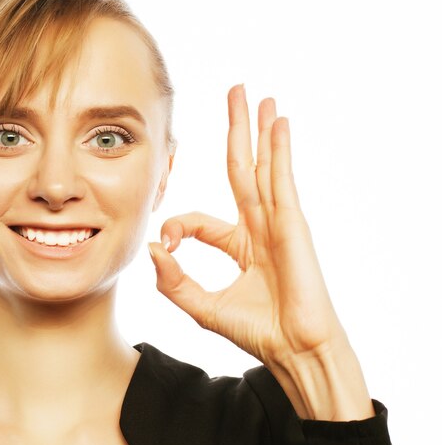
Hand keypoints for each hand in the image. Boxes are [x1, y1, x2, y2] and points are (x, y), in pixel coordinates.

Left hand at [148, 84, 372, 419]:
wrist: (294, 350)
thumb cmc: (257, 331)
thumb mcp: (202, 306)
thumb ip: (173, 281)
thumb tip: (151, 248)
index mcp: (239, 245)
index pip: (199, 220)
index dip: (177, 227)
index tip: (166, 244)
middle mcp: (259, 227)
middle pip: (242, 170)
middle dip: (237, 132)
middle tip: (235, 94)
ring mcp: (278, 223)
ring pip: (264, 167)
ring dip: (259, 131)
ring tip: (257, 97)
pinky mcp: (293, 226)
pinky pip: (281, 181)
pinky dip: (279, 150)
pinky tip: (277, 122)